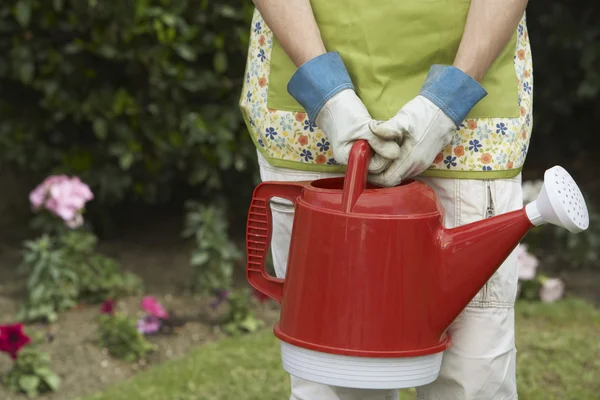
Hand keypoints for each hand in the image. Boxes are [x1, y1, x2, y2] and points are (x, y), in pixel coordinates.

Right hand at [287, 52, 399, 172]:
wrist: (334, 101)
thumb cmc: (343, 113)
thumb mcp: (362, 127)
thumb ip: (378, 142)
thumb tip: (396, 154)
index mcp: (349, 159)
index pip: (374, 167)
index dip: (384, 156)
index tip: (387, 140)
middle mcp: (355, 159)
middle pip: (379, 163)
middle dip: (387, 149)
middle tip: (388, 133)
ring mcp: (360, 151)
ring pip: (382, 154)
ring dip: (387, 141)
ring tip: (383, 128)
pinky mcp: (366, 143)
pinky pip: (380, 146)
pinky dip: (384, 137)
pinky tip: (381, 128)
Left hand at [368, 65, 486, 186]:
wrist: (445, 109)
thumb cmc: (423, 113)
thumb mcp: (403, 118)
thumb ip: (387, 128)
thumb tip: (371, 129)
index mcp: (410, 159)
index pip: (388, 180)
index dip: (374, 177)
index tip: (364, 166)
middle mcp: (417, 166)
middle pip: (392, 180)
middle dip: (377, 174)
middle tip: (367, 161)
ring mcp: (421, 164)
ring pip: (399, 175)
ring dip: (387, 169)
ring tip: (375, 157)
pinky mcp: (424, 160)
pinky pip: (405, 169)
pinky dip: (395, 165)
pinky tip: (388, 154)